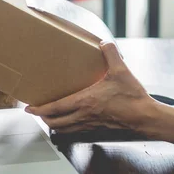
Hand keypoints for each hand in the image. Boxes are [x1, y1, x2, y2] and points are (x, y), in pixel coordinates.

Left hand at [26, 42, 156, 133]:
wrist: (145, 116)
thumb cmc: (132, 97)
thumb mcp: (121, 70)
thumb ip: (110, 53)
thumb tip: (104, 42)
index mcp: (85, 101)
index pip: (55, 108)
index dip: (39, 109)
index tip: (29, 108)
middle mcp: (84, 115)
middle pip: (55, 123)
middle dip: (43, 118)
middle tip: (37, 112)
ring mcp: (91, 123)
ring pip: (65, 129)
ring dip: (54, 124)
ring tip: (50, 117)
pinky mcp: (99, 127)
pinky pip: (77, 130)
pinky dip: (68, 127)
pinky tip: (72, 121)